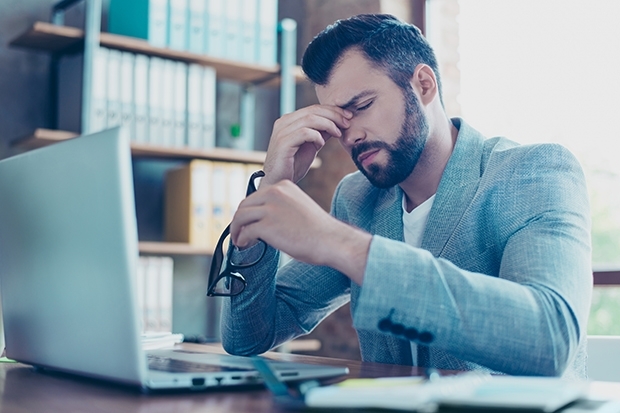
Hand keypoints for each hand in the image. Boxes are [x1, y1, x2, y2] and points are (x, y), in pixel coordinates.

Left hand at [229, 180, 371, 283]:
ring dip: (237, 230)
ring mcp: (270, 209)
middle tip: (240, 232)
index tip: (248, 222)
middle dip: (239, 220)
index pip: (256, 196)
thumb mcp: (298, 207)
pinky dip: (242, 239)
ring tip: (239, 240)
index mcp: (283, 186)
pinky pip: (245, 231)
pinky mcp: (266, 226)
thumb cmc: (318, 230)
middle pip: (244, 205)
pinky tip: (244, 245)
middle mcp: (274, 193)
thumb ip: (280, 207)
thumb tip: (261, 220)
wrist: (331, 240)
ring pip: (240, 217)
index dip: (249, 211)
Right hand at [261, 105, 352, 185]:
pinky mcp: (283, 142)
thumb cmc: (293, 165)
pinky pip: (304, 132)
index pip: (314, 108)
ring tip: (338, 133)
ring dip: (328, 124)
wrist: (277, 182)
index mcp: (290, 120)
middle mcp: (284, 122)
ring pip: (310, 119)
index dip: (333, 110)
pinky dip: (316, 136)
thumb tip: (338, 123)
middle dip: (334, 115)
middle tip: (348, 123)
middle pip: (313, 110)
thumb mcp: (311, 146)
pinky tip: (321, 143)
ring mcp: (282, 131)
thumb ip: (321, 133)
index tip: (348, 116)